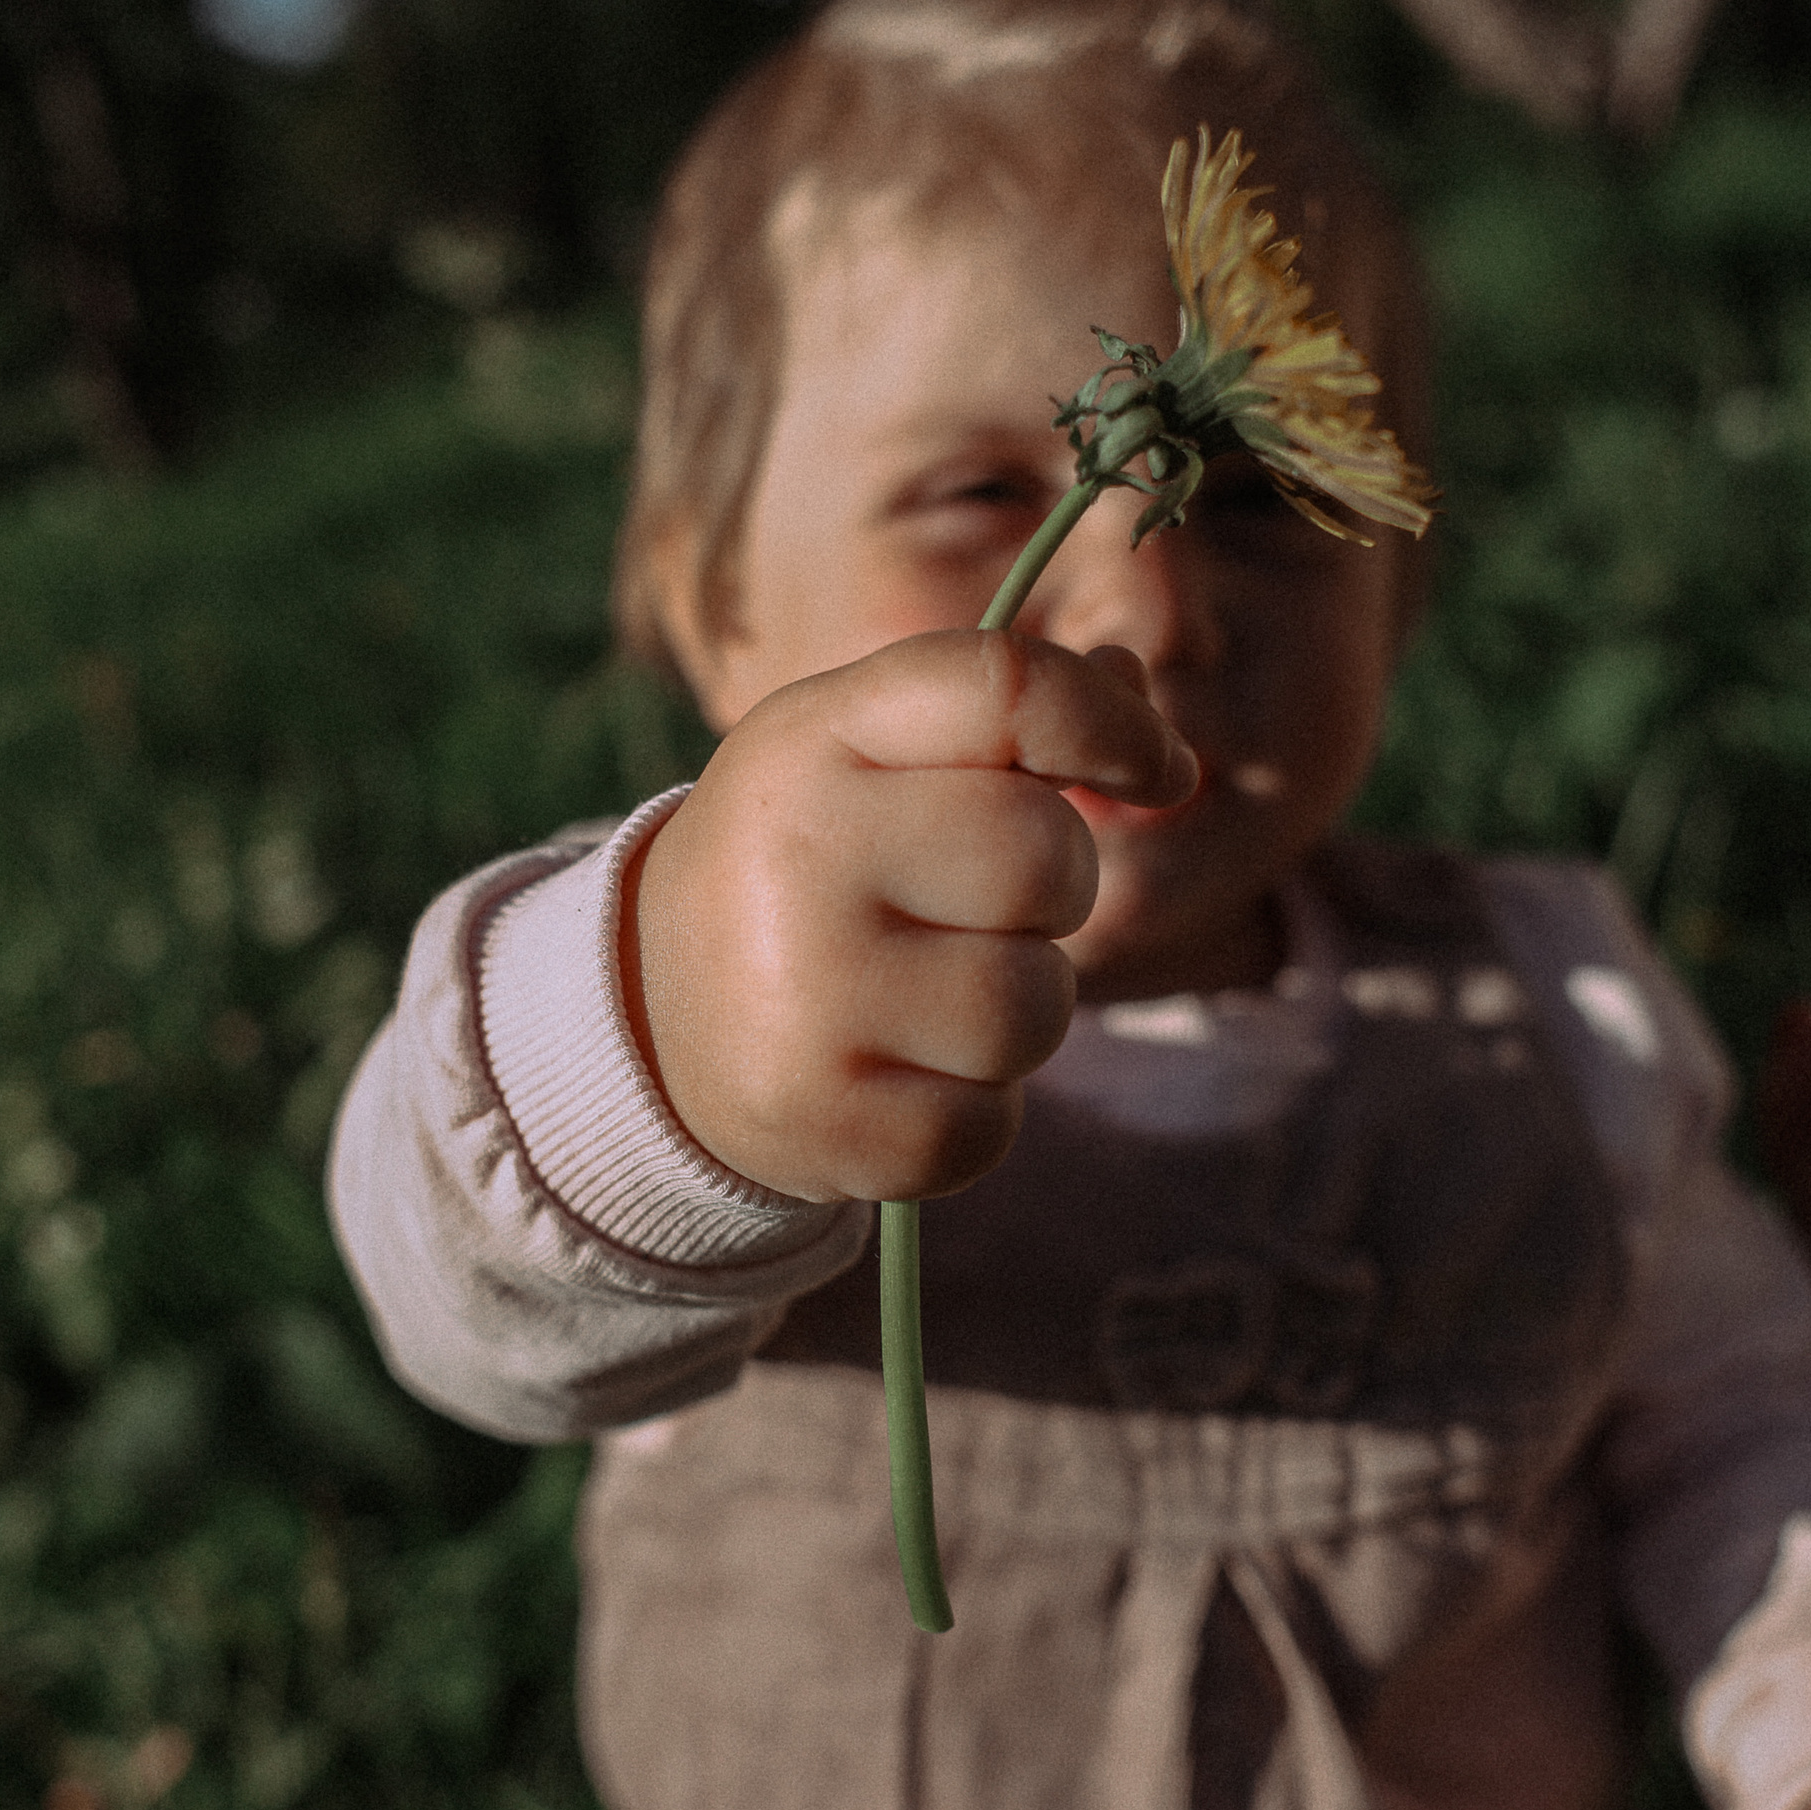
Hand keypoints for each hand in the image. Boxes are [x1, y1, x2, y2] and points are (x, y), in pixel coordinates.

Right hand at [626, 630, 1195, 1203]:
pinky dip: (973, 1113)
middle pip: (1048, 861)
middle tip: (978, 908)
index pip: (1006, 687)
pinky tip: (900, 1076)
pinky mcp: (819, 1120)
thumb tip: (1138, 682)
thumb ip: (1003, 713)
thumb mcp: (872, 753)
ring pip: (1033, 1007)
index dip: (1112, 725)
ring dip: (1019, 1013)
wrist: (651, 1014)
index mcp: (817, 736)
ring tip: (931, 997)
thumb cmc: (812, 861)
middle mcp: (799, 854)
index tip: (1159, 771)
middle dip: (1053, 893)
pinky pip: (988, 1127)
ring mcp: (803, 996)